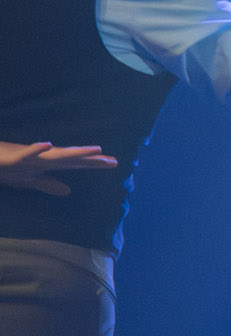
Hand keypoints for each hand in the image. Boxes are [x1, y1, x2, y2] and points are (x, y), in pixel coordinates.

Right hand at [0, 142, 117, 195]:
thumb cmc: (6, 168)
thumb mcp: (29, 180)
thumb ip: (48, 184)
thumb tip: (68, 191)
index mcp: (46, 164)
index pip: (74, 164)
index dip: (93, 164)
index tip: (114, 164)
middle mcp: (42, 158)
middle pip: (71, 159)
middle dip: (92, 159)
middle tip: (113, 161)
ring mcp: (29, 157)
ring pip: (55, 155)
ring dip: (75, 152)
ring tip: (96, 149)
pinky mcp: (13, 158)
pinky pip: (26, 154)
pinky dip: (36, 149)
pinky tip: (47, 144)